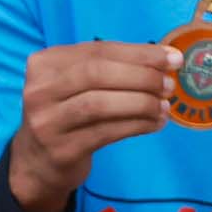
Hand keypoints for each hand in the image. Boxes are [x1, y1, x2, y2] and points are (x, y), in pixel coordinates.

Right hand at [6, 41, 181, 211]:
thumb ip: (112, 69)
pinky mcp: (62, 149)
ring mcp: (47, 121)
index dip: (139, 53)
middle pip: (96, 73)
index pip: (97, 50)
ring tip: (164, 106)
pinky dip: (136, 126)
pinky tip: (155, 123)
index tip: (173, 58)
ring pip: (100, 104)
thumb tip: (166, 61)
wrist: (38, 160)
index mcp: (45, 63)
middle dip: (141, 76)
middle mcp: (40, 89)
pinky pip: (106, 133)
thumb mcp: (78, 85)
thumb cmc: (68, 113)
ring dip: (141, 103)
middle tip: (169, 85)